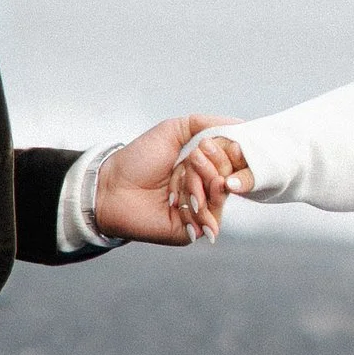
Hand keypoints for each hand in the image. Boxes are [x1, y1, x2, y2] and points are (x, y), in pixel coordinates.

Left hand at [91, 113, 231, 247]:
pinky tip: (183, 198)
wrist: (112, 187)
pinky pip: (210, 218)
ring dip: (203, 181)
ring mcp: (199, 210)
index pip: (232, 160)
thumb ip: (205, 124)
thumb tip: (241, 125)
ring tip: (183, 173)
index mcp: (202, 166)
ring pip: (220, 196)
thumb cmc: (138, 159)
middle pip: (230, 177)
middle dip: (214, 164)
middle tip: (194, 157)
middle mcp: (204, 188)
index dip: (232, 153)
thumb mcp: (173, 130)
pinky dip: (199, 203)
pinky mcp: (191, 231)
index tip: (222, 143)